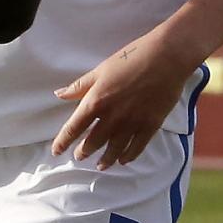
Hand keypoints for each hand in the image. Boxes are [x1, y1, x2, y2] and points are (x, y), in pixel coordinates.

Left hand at [53, 35, 192, 163]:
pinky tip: (124, 160)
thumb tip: (59, 94)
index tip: (56, 150)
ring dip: (105, 159)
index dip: (63, 141)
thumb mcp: (101, 69)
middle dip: (84, 152)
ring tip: (100, 165)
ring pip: (114, 149)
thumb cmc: (132, 57)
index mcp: (96, 101)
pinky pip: (137, 147)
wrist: (166, 57)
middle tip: (80, 157)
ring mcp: (132, 123)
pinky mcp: (151, 125)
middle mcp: (112, 117)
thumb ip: (80, 86)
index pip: (74, 127)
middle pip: (93, 142)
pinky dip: (129, 156)